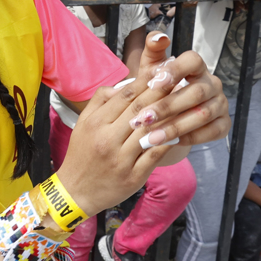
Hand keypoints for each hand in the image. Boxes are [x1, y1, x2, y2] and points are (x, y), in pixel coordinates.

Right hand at [58, 33, 228, 215]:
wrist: (76, 191)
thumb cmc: (81, 154)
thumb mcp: (83, 123)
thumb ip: (100, 100)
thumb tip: (124, 84)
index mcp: (96, 123)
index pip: (125, 95)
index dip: (146, 80)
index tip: (162, 70)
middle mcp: (108, 139)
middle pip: (140, 109)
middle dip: (161, 91)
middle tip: (179, 77)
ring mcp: (122, 159)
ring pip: (150, 131)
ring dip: (169, 114)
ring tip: (185, 101)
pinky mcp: (134, 176)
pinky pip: (155, 154)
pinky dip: (169, 141)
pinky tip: (181, 130)